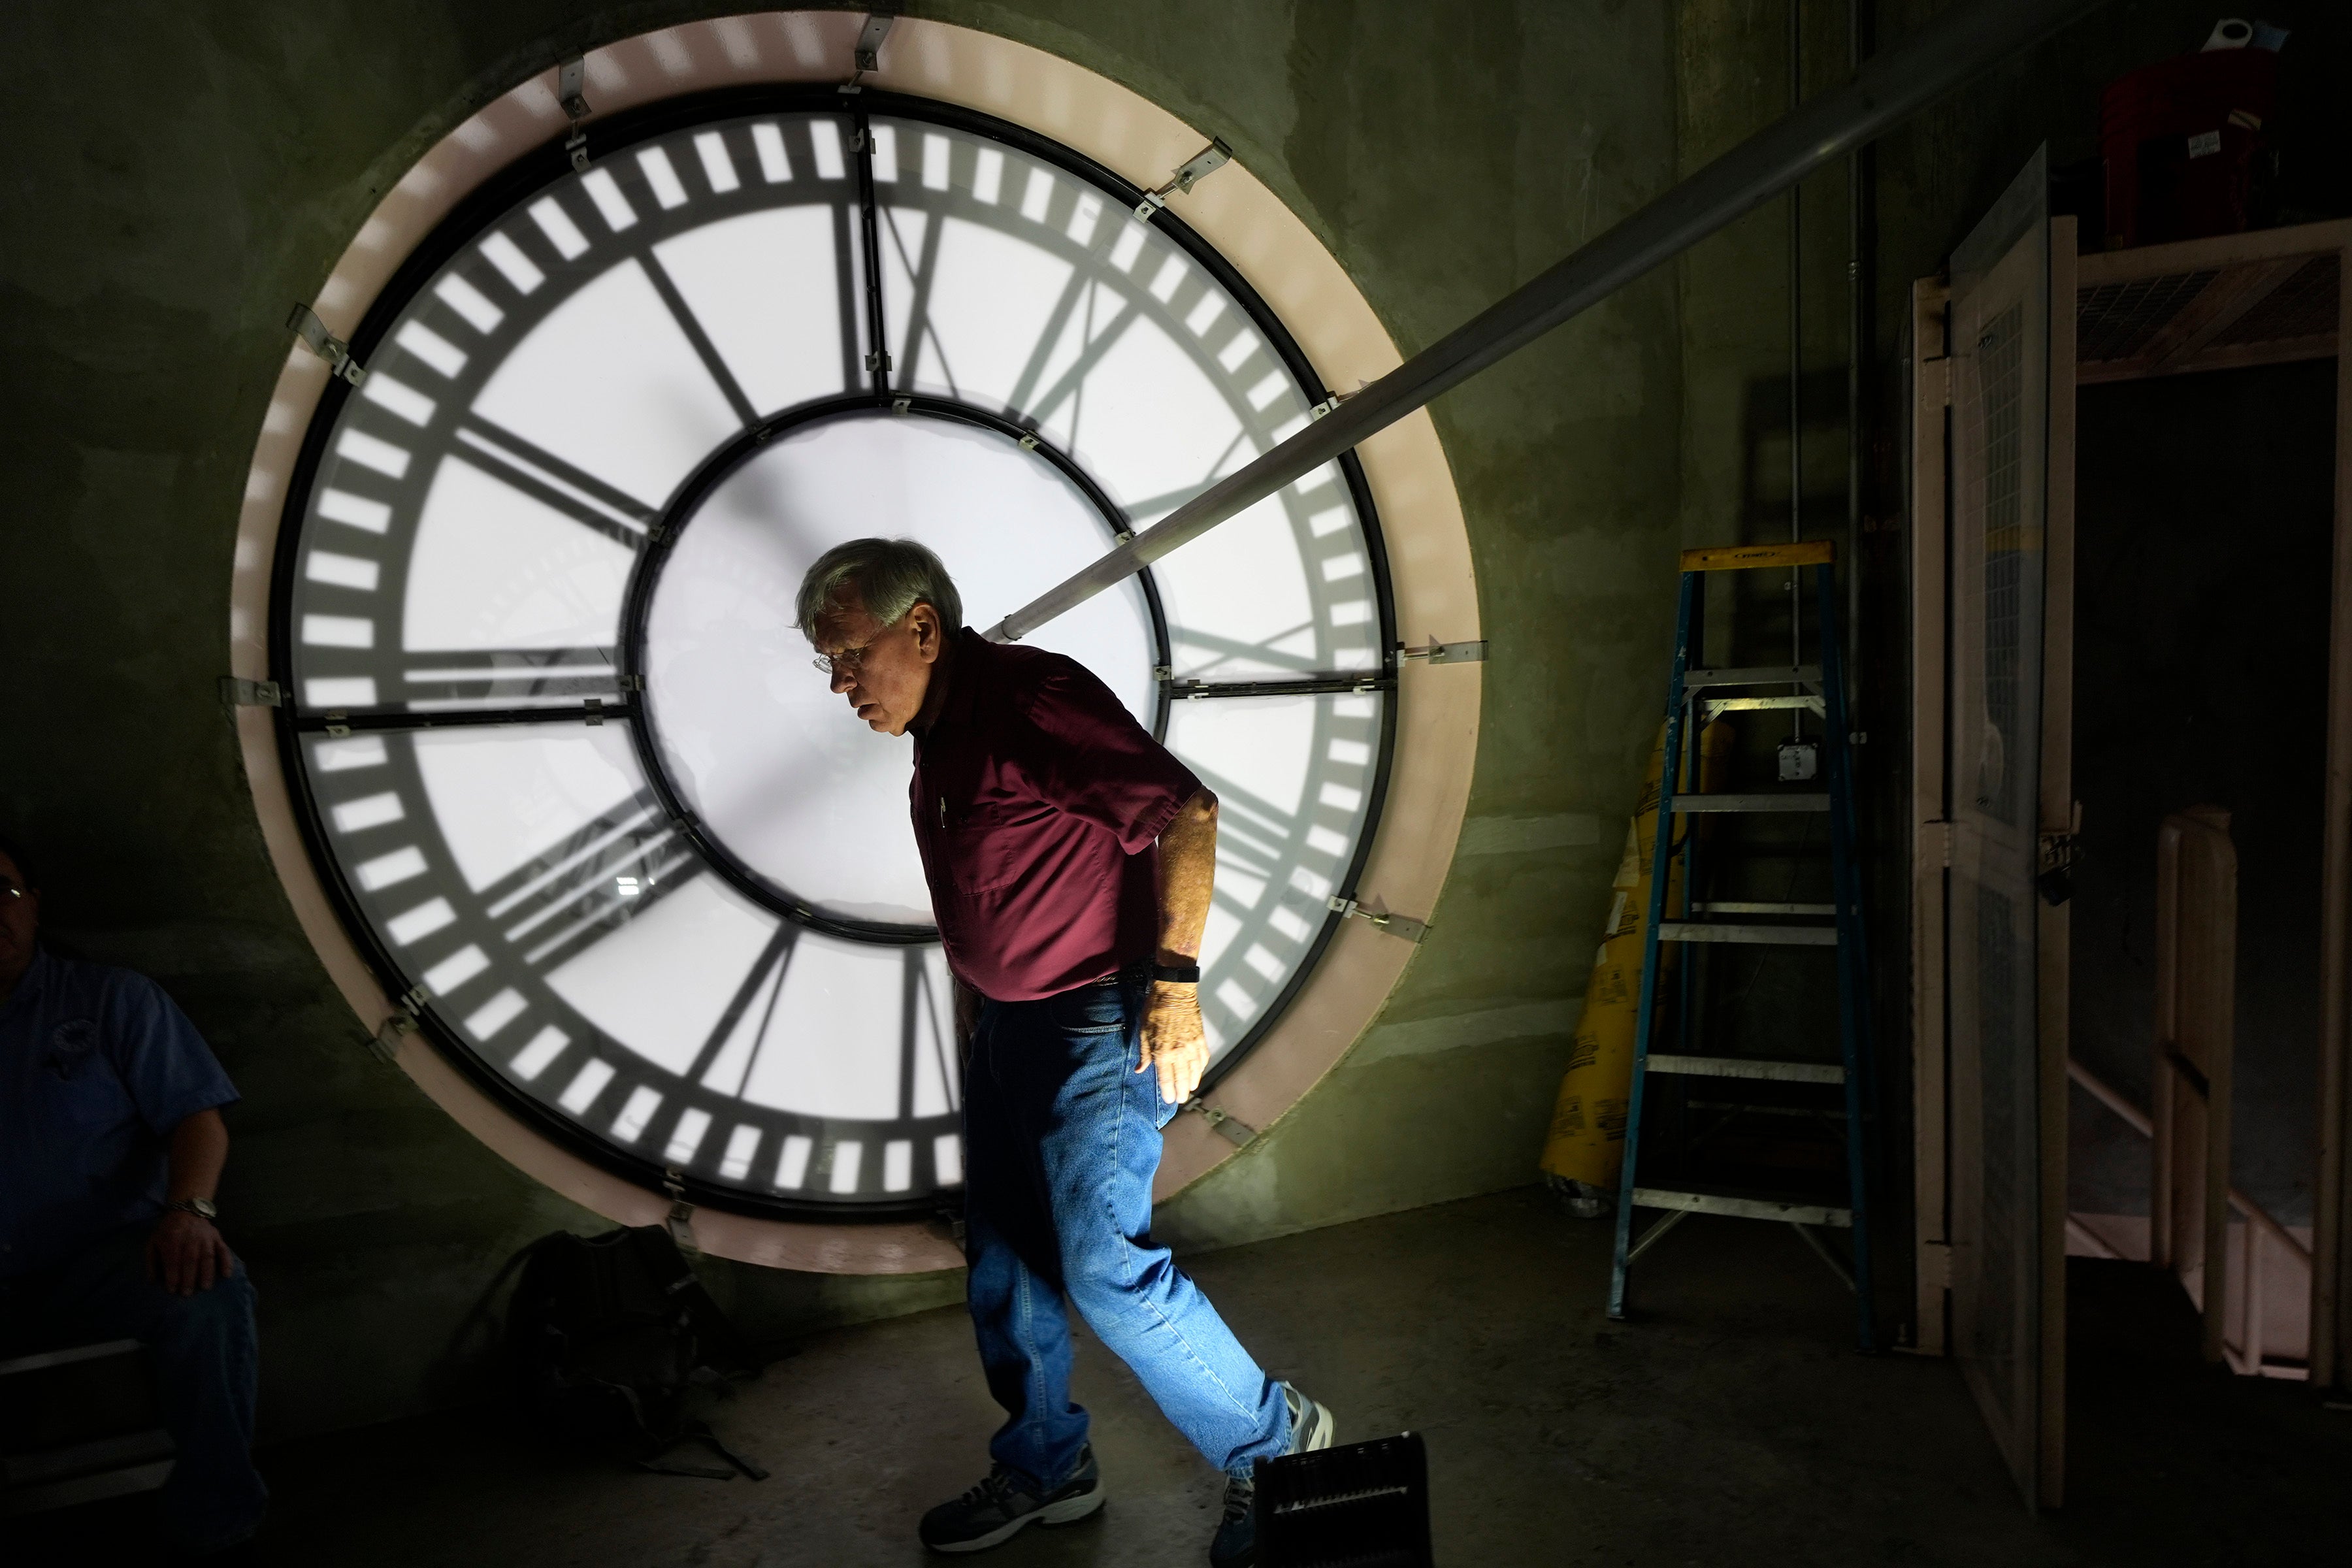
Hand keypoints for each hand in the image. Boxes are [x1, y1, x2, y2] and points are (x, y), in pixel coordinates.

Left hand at [147, 1210, 235, 1296]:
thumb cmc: (168, 1231)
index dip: (172, 1276)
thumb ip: (151, 1262)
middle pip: (190, 1260)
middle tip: (187, 1294)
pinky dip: (226, 1262)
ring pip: (207, 1256)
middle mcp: (190, 1238)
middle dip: (188, 1278)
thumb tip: (152, 1281)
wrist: (186, 1211)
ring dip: (207, 1273)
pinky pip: (223, 1250)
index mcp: (172, 1239)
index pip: (173, 1261)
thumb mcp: (153, 1243)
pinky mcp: (217, 1237)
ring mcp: (206, 1238)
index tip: (172, 1290)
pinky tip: (226, 1274)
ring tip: (205, 1287)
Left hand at [1138, 981, 1209, 1103]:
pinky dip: (1201, 1067)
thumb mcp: (1143, 1032)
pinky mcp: (1201, 1039)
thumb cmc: (1155, 1011)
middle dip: (1182, 1091)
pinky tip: (1199, 1072)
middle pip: (1182, 1079)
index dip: (1168, 1091)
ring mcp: (1192, 1047)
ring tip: (1191, 1089)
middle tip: (1182, 1100)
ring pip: (1195, 1071)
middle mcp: (1179, 1053)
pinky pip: (1203, 1058)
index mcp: (1163, 1053)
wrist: (1174, 993)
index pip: (1166, 1079)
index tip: (1169, 1100)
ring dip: (1193, 1081)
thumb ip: (1144, 1054)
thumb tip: (1140, 1069)